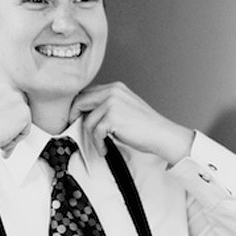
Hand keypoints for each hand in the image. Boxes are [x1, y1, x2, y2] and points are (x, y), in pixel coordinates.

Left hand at [71, 82, 193, 164]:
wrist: (161, 134)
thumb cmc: (145, 126)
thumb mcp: (124, 107)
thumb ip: (107, 105)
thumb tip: (86, 113)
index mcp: (115, 87)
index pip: (87, 92)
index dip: (78, 106)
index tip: (76, 118)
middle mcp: (112, 92)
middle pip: (80, 101)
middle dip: (75, 117)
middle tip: (76, 129)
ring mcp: (111, 103)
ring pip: (87, 120)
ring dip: (92, 137)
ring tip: (101, 144)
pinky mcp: (112, 118)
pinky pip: (95, 133)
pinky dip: (98, 144)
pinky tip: (105, 148)